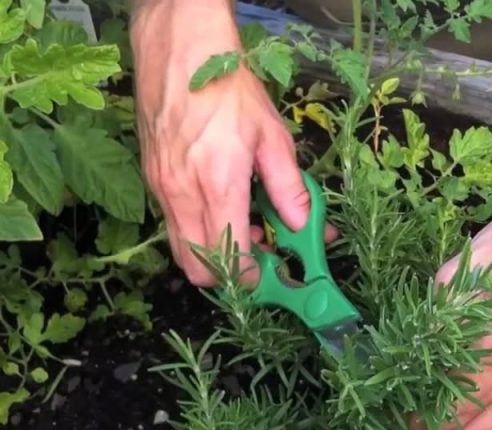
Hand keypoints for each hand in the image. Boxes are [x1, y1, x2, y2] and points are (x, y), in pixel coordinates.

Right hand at [131, 0, 329, 285]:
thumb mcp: (273, 136)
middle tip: (261, 258)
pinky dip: (198, 228)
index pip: (230, 258)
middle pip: (198, 266)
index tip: (276, 274)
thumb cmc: (228, 88)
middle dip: (229, 274)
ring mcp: (161, 187)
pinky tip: (224, 205)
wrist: (180, 52)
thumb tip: (303, 223)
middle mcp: (182, 193)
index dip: (253, 277)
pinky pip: (173, 222)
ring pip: (182, 247)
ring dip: (213, 252)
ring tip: (247, 227)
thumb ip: (289, 187)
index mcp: (217, 184)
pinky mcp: (151, 178)